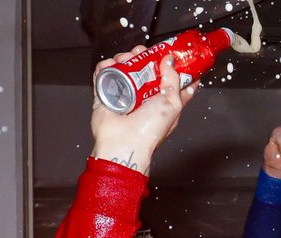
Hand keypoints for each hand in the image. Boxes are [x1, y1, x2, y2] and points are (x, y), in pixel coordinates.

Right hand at [90, 51, 198, 174]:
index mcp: (164, 102)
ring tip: (126, 59)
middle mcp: (144, 98)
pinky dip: (105, 66)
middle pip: (145, 70)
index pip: (174, 82)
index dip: (176, 67)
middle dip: (144, 57)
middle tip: (143, 53)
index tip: (176, 54)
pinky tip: (110, 64)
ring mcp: (125, 95)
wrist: (124, 142)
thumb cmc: (151, 130)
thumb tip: (170, 60)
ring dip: (124, 58)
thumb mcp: (173, 103)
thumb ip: (174, 80)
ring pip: (124, 68)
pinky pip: (104, 75)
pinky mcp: (106, 95)